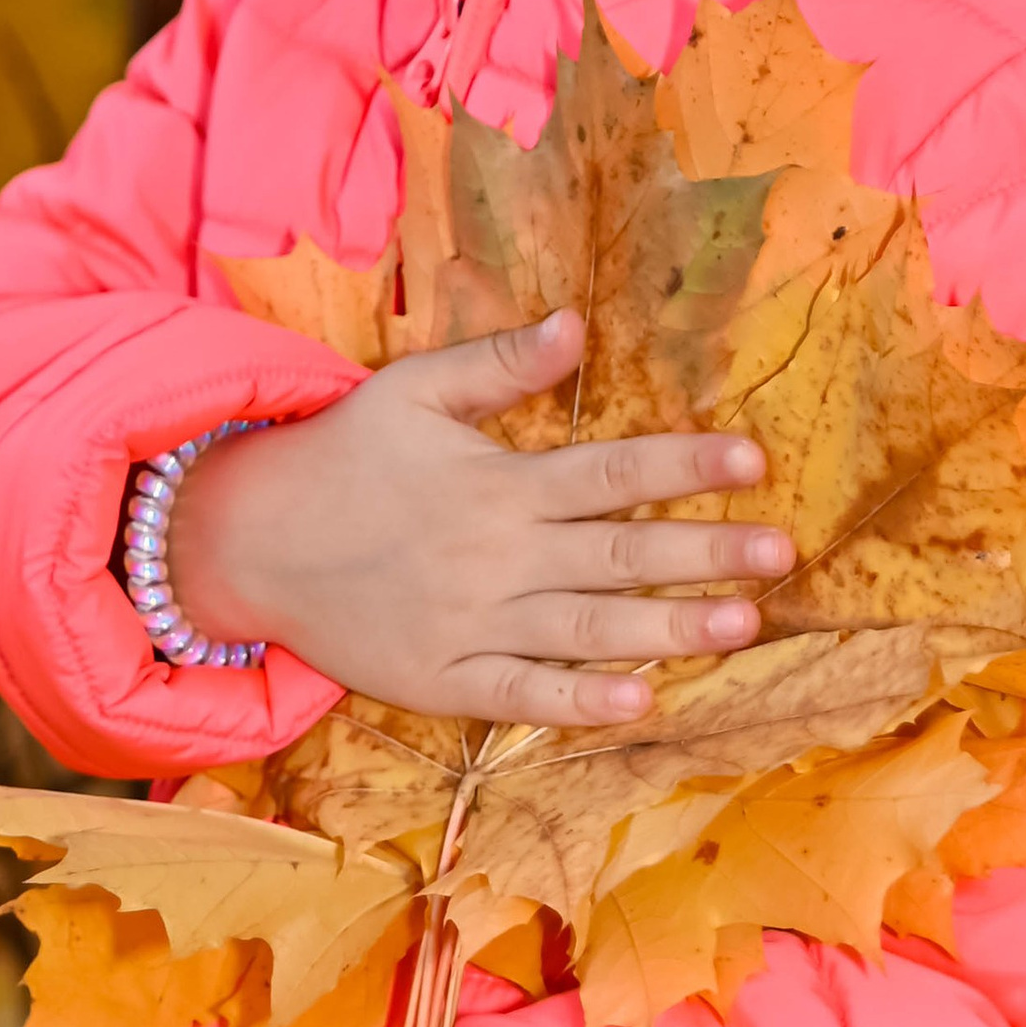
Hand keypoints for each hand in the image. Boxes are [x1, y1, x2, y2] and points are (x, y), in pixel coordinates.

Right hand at [167, 309, 790, 725]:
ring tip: (741, 625)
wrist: (244, 542)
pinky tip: (639, 701)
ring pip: (587, 628)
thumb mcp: (410, 390)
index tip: (752, 460)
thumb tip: (576, 324)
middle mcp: (495, 554)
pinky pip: (522, 696)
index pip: (609, 469)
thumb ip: (498, 363)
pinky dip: (579, 702)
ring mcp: (471, 623)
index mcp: (497, 482)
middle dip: (705, 552)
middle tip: (781, 553)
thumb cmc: (339, 457)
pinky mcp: (444, 680)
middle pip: (617, 553)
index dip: (683, 463)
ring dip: (667, 627)